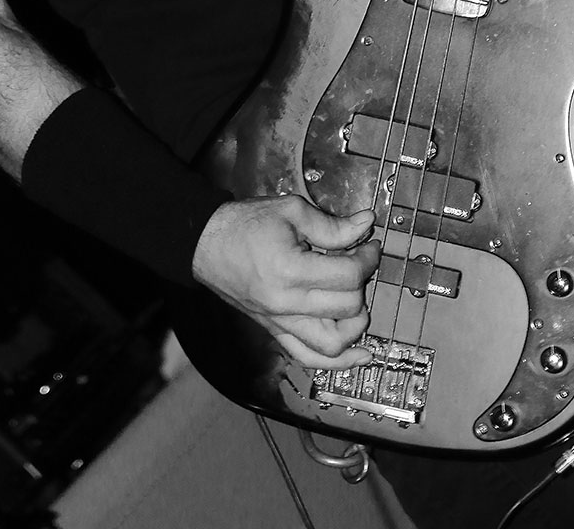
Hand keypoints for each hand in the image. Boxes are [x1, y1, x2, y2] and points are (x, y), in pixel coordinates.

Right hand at [191, 195, 378, 368]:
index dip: (367, 258)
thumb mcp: (289, 211)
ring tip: (357, 302)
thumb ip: (330, 224)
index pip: (348, 275)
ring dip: (356, 325)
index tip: (369, 245)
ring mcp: (280, 323)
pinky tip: (360, 354)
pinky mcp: (275, 331)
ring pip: (334, 344)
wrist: (204, 243)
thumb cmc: (244, 223)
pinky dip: (339, 362)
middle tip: (358, 262)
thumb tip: (365, 225)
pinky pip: (310, 358)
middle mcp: (286, 305)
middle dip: (362, 282)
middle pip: (347, 308)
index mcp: (290, 271)